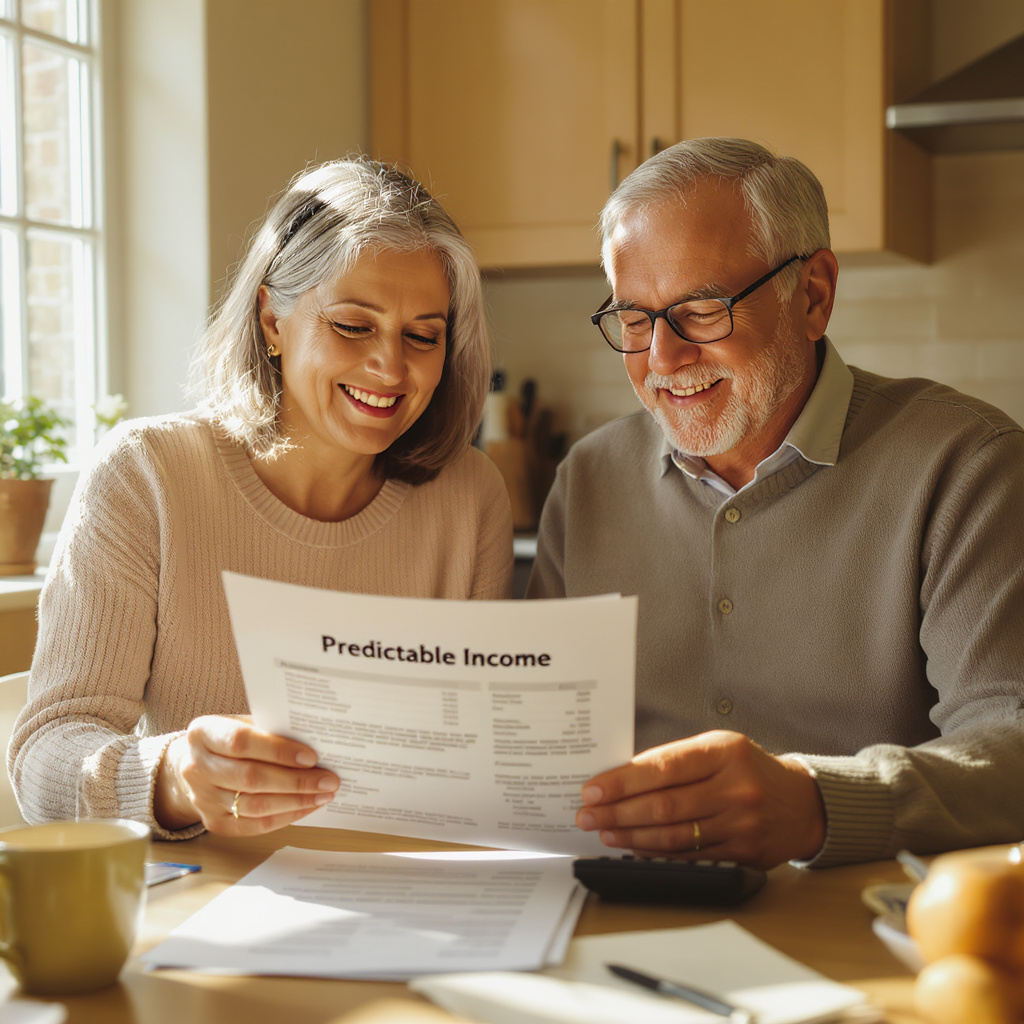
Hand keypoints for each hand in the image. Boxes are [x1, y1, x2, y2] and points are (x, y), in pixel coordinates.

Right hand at [154, 715, 339, 834]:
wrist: (197, 763)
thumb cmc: (230, 739)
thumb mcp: (243, 723)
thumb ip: (271, 730)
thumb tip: (316, 742)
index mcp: (203, 733)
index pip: (241, 742)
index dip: (278, 751)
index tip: (312, 757)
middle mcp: (196, 767)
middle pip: (251, 778)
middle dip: (296, 781)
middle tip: (328, 780)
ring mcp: (202, 798)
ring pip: (254, 805)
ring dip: (295, 801)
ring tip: (323, 794)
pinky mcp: (213, 822)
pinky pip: (253, 825)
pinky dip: (285, 817)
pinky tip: (307, 807)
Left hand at [575, 730, 825, 868]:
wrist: (802, 803)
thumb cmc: (748, 769)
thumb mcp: (718, 748)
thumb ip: (676, 760)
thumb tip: (621, 778)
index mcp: (725, 751)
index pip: (664, 766)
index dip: (624, 781)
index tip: (594, 789)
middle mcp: (735, 787)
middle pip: (664, 805)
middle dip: (618, 811)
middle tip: (588, 815)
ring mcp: (741, 823)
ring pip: (673, 835)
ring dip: (631, 835)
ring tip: (604, 831)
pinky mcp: (743, 853)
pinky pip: (689, 855)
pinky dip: (656, 852)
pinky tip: (633, 846)